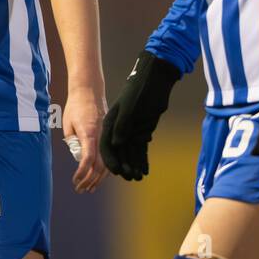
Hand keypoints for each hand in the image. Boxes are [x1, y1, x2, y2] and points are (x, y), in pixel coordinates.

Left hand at [63, 85, 107, 193]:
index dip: (83, 173)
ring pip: (107, 162)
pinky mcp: (109, 135)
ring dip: (98, 177)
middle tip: (80, 189)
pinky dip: (105, 168)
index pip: (88, 159)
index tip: (75, 181)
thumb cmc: (75, 106)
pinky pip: (109, 155)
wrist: (89, 90)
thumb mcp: (67, 124)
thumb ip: (72, 141)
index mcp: (89, 133)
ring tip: (89, 187)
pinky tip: (99, 175)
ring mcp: (107, 136)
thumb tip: (78, 156)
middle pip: (100, 165)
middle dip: (90, 180)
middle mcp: (101, 136)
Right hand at [98, 50, 180, 180]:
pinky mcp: (141, 132)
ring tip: (138, 178)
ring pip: (129, 153)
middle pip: (118, 152)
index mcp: (110, 123)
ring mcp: (130, 131)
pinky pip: (140, 149)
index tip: (115, 172)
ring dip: (133, 165)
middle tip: (129, 178)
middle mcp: (118, 129)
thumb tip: (117, 143)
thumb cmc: (138, 91)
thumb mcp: (129, 107)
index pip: (106, 145)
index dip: (110, 159)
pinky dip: (142, 160)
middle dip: (123, 166)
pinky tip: (145, 171)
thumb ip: (122, 125)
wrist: (152, 81)